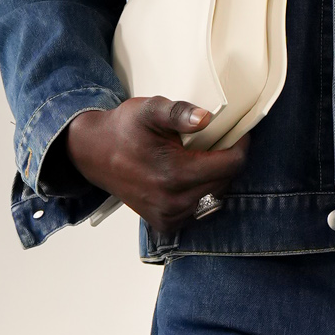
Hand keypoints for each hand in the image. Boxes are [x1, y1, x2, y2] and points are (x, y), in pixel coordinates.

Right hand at [63, 99, 246, 234]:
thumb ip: (178, 112)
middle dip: (225, 161)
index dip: (239, 147)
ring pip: (215, 196)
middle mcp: (174, 202)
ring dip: (213, 178)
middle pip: (225, 181)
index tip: (237, 134)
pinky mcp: (165, 224)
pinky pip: (199, 209)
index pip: (231, 165)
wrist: (95, 154)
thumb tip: (206, 119)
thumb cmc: (124, 129)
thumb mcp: (150, 109)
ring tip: (197, 160)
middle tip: (213, 143)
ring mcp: (170, 217)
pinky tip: (186, 178)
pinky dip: (200, 193)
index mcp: (175, 174)